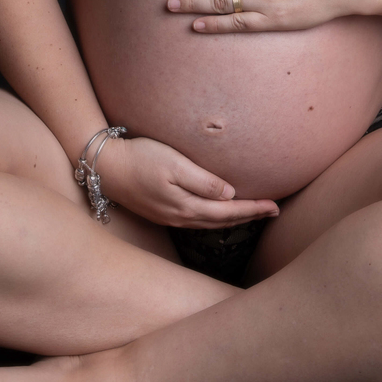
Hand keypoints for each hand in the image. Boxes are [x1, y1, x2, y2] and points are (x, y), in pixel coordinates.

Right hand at [97, 134, 279, 227]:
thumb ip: (203, 181)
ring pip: (210, 223)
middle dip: (249, 216)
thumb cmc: (140, 158)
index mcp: (187, 206)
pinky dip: (215, 218)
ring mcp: (170, 217)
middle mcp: (180, 217)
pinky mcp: (162, 212)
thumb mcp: (174, 164)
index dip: (254, 209)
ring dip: (233, 219)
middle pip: (222, 221)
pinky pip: (197, 220)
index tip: (275, 206)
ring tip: (252, 213)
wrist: (105, 167)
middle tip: (274, 211)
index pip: (229, 212)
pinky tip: (218, 213)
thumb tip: (230, 195)